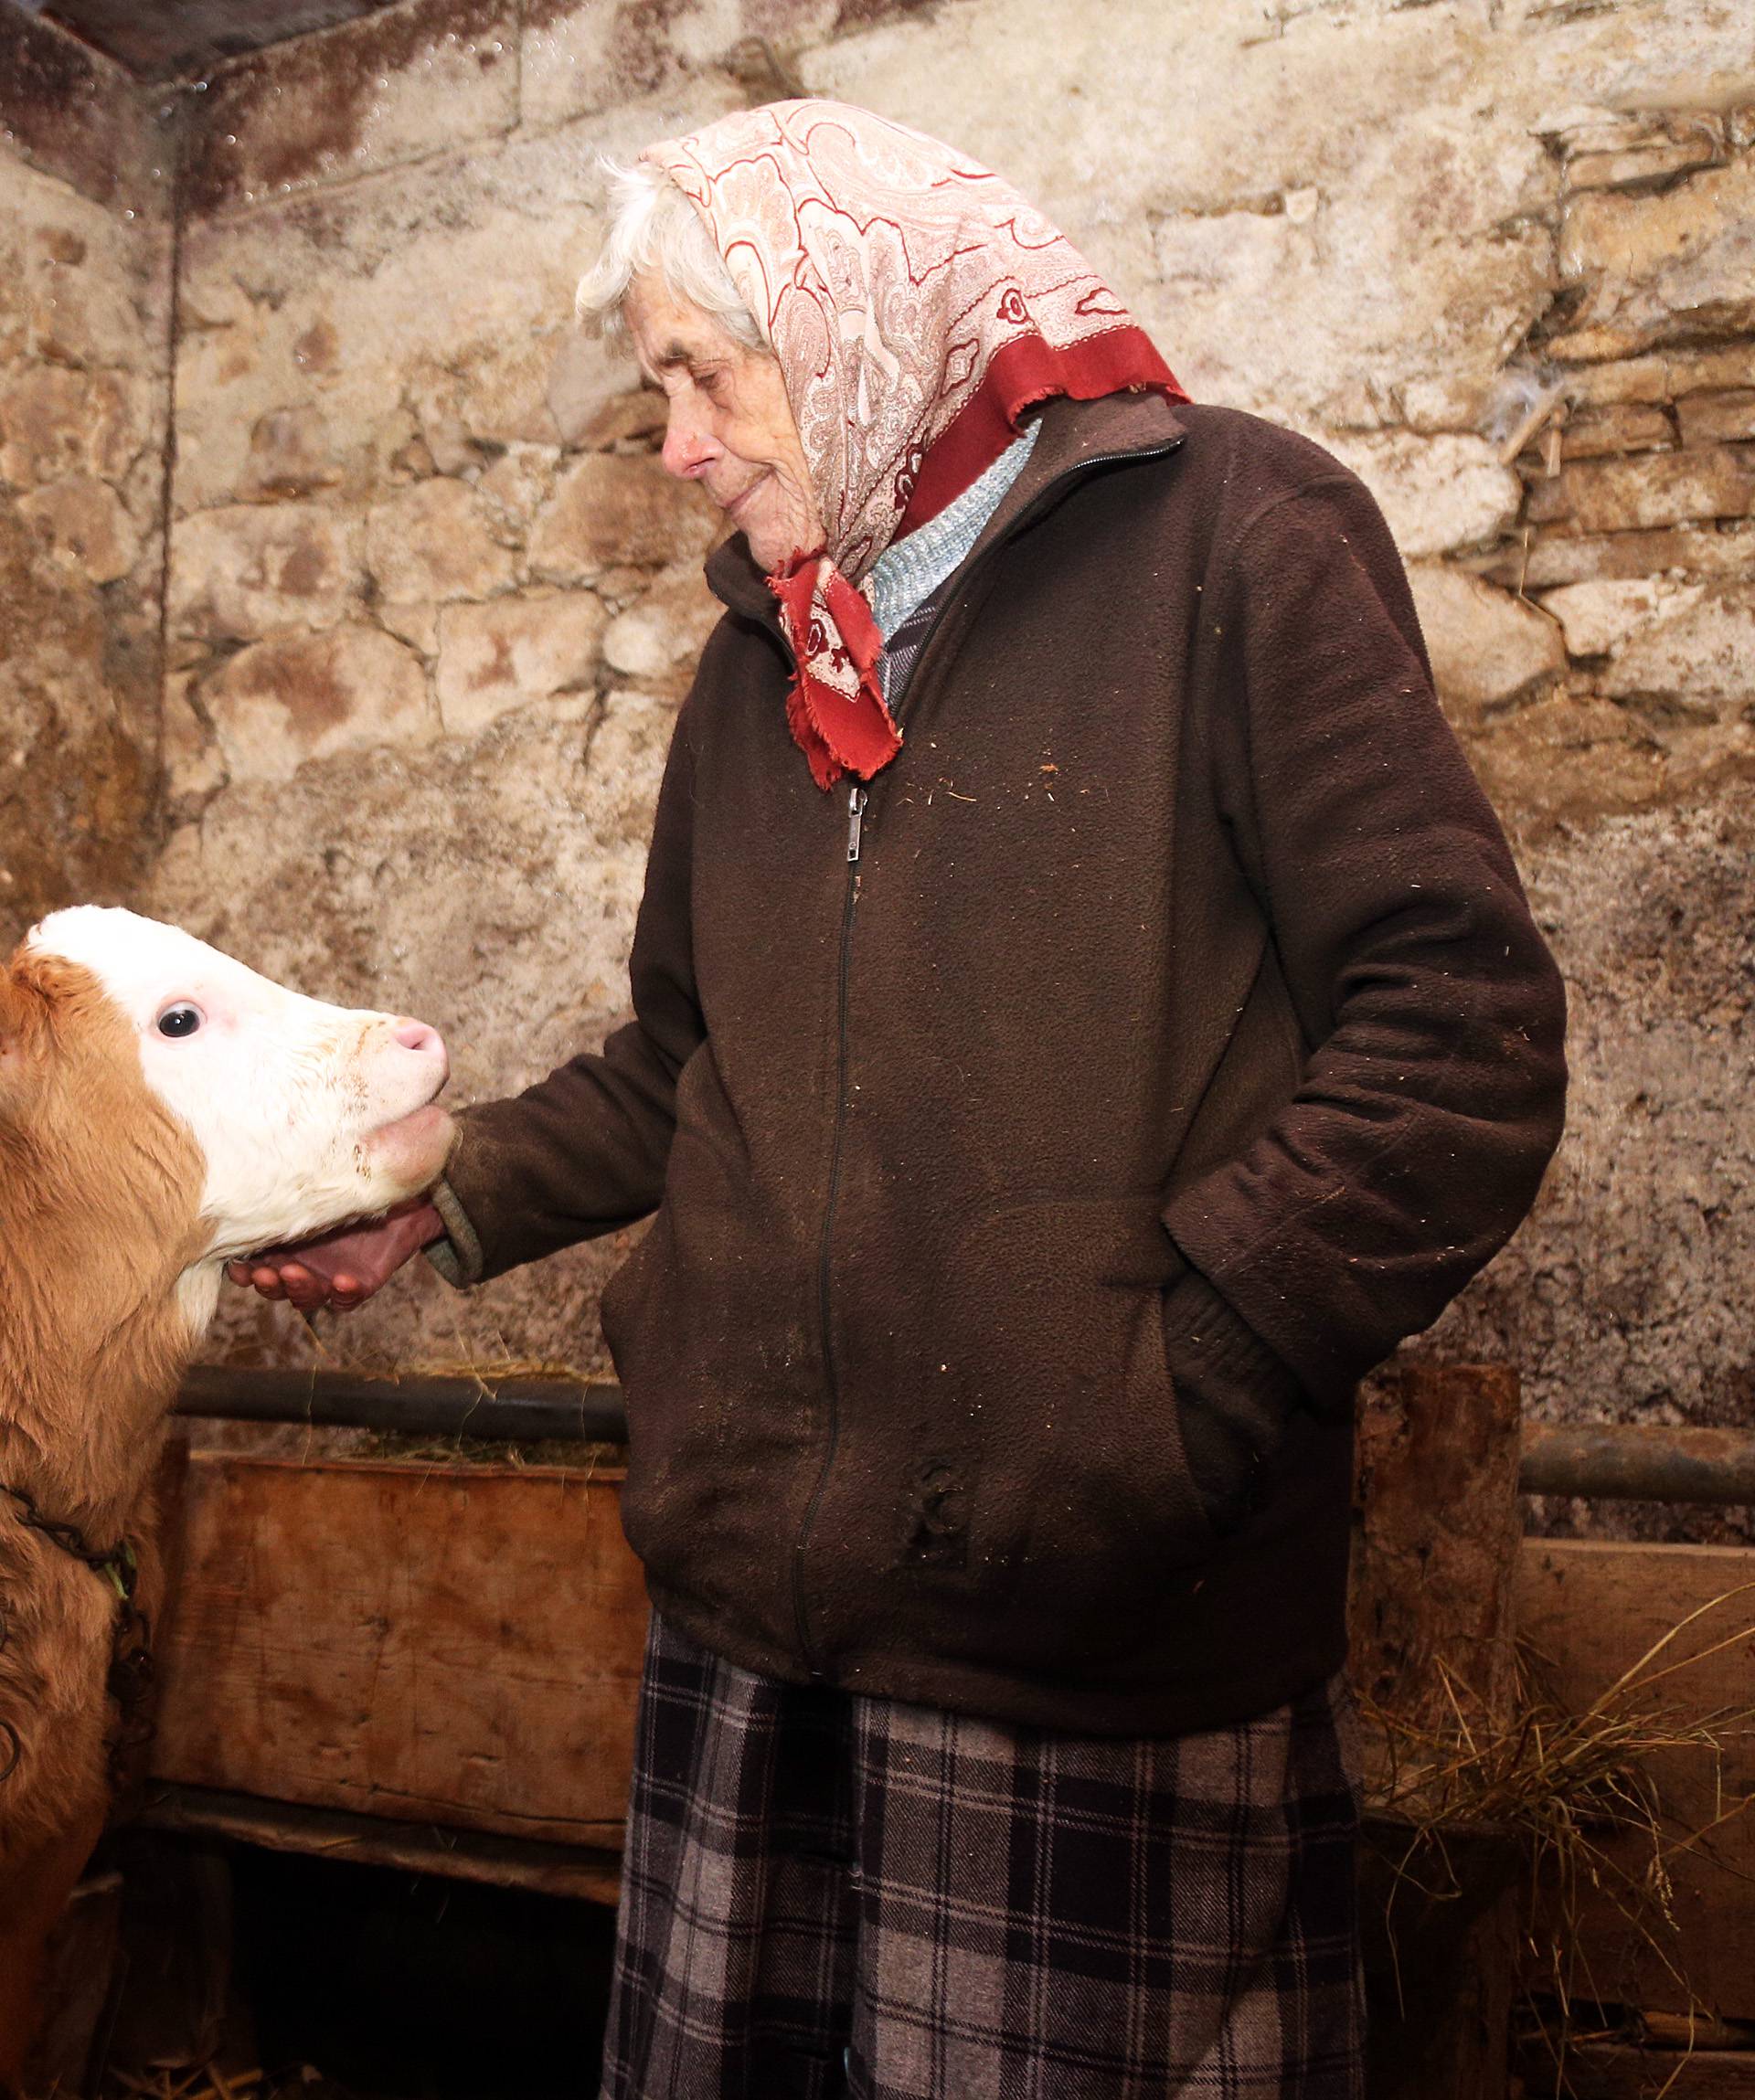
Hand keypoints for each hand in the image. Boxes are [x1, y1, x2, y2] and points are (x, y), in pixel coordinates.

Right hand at [226, 1197, 445, 1312]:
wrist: (403, 1195)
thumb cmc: (353, 1181)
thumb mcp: (323, 1179)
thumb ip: (295, 1179)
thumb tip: (259, 1159)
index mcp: (284, 1244)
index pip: (253, 1264)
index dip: (242, 1271)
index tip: (237, 1267)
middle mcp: (302, 1265)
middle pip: (275, 1286)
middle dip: (267, 1283)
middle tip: (265, 1273)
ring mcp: (329, 1278)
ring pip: (305, 1297)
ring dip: (298, 1289)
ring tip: (296, 1273)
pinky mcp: (360, 1285)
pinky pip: (347, 1299)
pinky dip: (344, 1293)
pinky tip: (343, 1281)